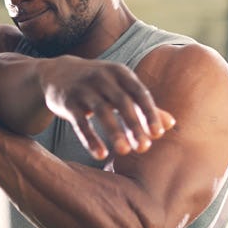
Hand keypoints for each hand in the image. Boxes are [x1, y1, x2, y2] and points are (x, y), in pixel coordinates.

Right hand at [38, 56, 175, 159]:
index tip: (158, 133)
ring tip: (125, 151)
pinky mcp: (67, 102)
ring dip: (114, 132)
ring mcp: (83, 88)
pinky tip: (99, 154)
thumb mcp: (120, 88)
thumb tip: (170, 125)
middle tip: (144, 148)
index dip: (149, 112)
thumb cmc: (98, 84)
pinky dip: (90, 138)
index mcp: (120, 73)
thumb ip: (143, 105)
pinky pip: (80, 122)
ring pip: (101, 111)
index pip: (139, 92)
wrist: (57, 73)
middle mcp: (102, 77)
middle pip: (122, 102)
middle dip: (134, 125)